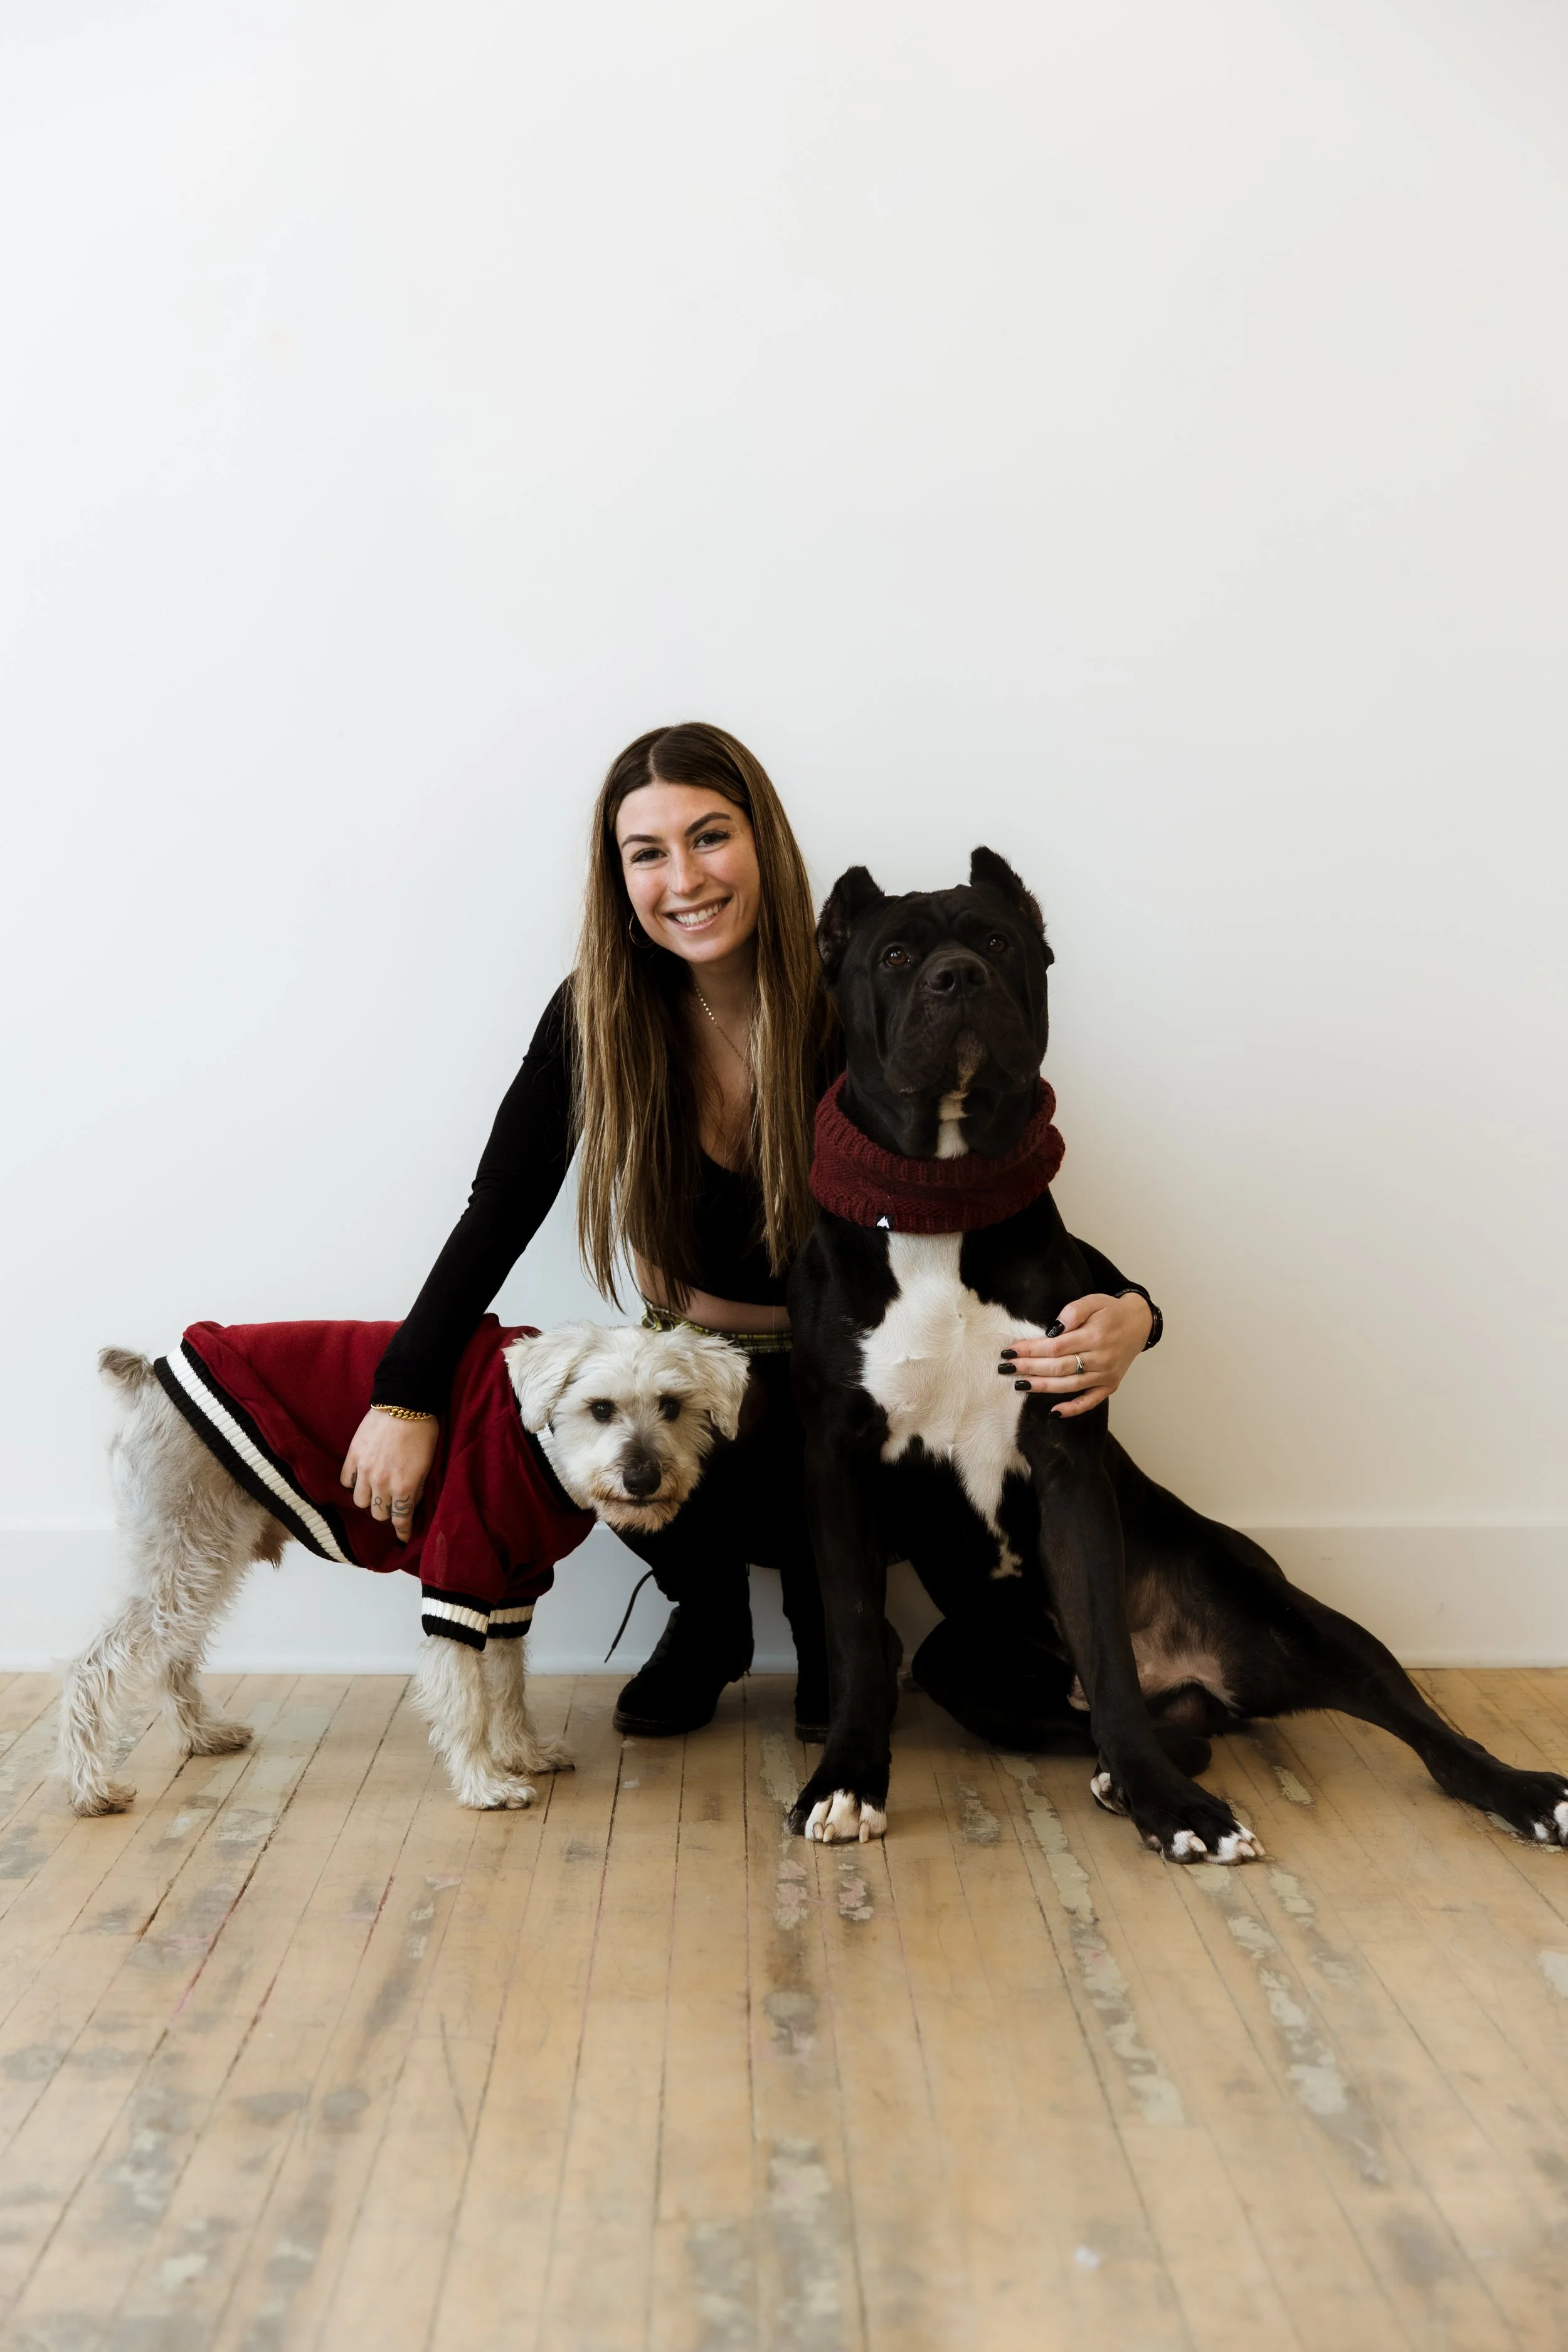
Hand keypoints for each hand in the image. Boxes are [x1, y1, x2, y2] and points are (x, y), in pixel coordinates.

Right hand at [340, 1410, 438, 1540]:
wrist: (404, 1403)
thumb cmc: (423, 1432)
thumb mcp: (428, 1464)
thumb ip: (417, 1488)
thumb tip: (410, 1504)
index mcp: (404, 1487)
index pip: (400, 1520)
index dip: (402, 1531)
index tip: (403, 1538)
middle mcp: (381, 1484)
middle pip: (378, 1514)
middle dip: (387, 1513)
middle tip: (392, 1504)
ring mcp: (364, 1471)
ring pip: (360, 1502)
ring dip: (369, 1500)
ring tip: (376, 1492)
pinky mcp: (352, 1457)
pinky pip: (345, 1481)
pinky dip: (352, 1484)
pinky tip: (360, 1479)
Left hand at [998, 1292, 1153, 1419]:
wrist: (1140, 1322)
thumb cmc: (1110, 1311)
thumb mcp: (1093, 1301)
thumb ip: (1072, 1312)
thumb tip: (1052, 1329)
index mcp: (1095, 1335)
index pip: (1055, 1347)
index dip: (1030, 1350)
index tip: (1010, 1350)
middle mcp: (1101, 1358)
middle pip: (1058, 1367)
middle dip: (1029, 1368)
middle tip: (1006, 1368)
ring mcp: (1106, 1374)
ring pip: (1069, 1385)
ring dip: (1042, 1387)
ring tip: (1019, 1384)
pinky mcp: (1110, 1385)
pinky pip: (1090, 1401)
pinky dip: (1072, 1409)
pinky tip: (1053, 1412)